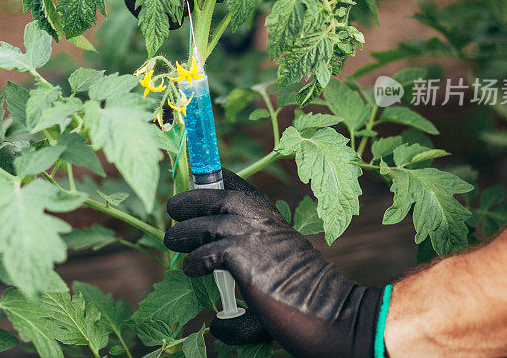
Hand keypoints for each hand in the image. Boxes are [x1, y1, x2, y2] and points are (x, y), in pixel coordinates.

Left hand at [165, 169, 384, 357]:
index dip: (221, 182)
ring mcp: (253, 236)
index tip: (206, 181)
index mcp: (275, 221)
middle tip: (173, 208)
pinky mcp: (244, 257)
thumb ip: (248, 295)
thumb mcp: (279, 284)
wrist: (334, 313)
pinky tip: (192, 271)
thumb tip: (217, 324)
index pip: (244, 190)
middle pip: (218, 198)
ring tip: (172, 239)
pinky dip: (195, 261)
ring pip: (207, 222)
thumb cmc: (309, 304)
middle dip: (192, 199)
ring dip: (185, 230)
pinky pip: (208, 253)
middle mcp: (264, 222)